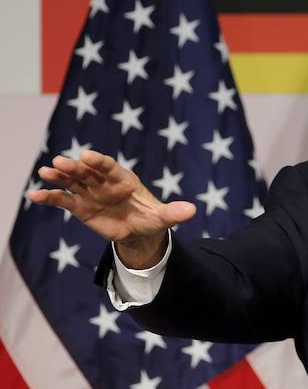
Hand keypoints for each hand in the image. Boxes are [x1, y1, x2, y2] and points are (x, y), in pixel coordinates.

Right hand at [27, 150, 195, 267]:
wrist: (138, 232)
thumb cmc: (151, 219)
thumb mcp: (164, 218)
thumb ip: (174, 212)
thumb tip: (193, 210)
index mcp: (124, 180)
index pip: (110, 167)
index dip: (99, 161)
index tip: (88, 156)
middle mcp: (104, 183)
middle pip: (87, 172)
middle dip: (74, 167)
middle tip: (59, 163)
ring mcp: (90, 193)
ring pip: (72, 182)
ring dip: (58, 177)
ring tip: (44, 173)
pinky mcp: (80, 206)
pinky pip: (62, 200)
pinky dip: (49, 197)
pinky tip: (34, 195)